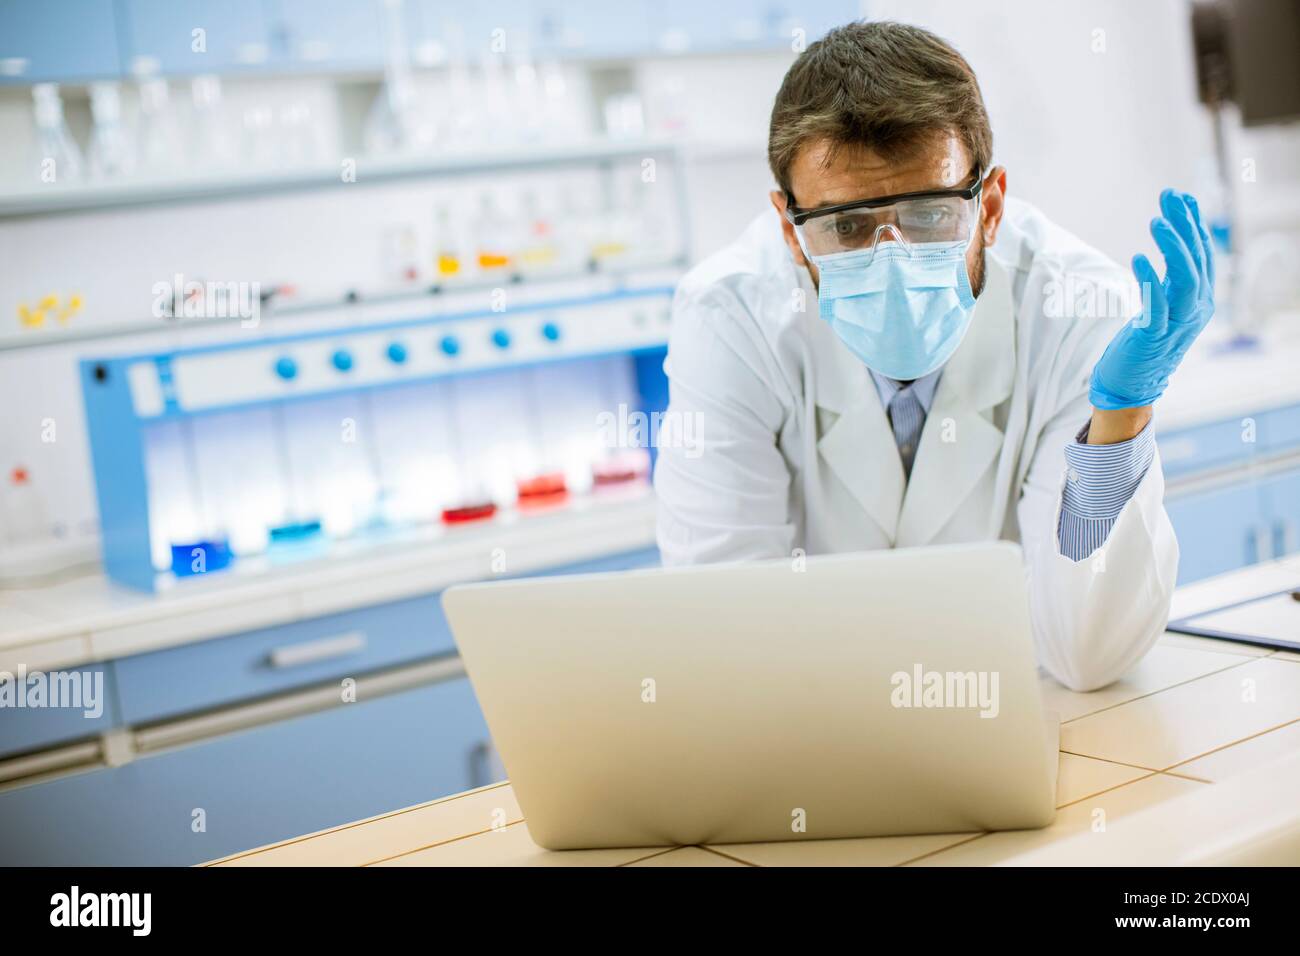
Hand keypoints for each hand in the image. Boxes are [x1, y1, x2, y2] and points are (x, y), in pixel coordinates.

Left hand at [1089, 189, 1214, 409]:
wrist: (1131, 385)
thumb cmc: (1144, 341)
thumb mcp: (1163, 304)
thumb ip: (1170, 276)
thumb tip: (1171, 241)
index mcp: (1200, 299)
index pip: (1202, 254)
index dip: (1193, 224)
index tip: (1181, 197)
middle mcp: (1196, 310)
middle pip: (1196, 260)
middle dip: (1184, 226)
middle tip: (1168, 198)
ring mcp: (1177, 324)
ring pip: (1185, 280)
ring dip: (1173, 249)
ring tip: (1157, 222)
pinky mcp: (1154, 337)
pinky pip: (1156, 306)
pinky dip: (1150, 281)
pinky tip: (1139, 258)